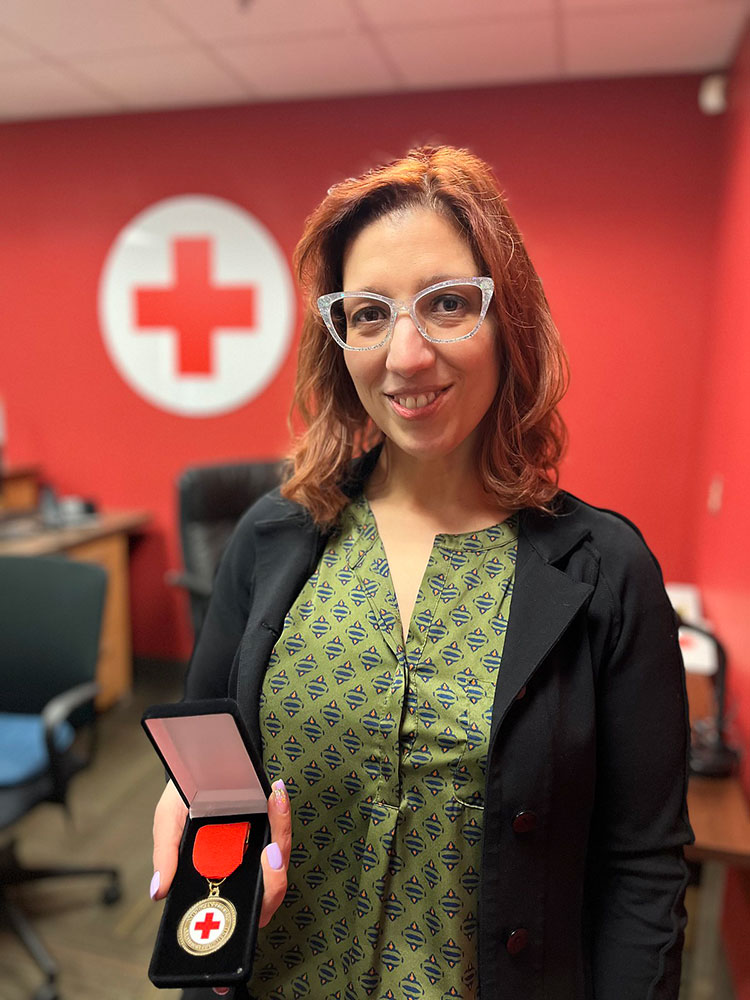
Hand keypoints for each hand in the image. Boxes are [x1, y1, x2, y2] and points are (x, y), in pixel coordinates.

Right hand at [150, 777, 290, 996]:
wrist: (200, 761)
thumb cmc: (185, 798)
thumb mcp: (168, 823)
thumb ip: (165, 855)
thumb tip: (159, 892)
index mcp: (216, 886)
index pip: (229, 927)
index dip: (232, 959)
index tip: (224, 988)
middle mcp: (243, 877)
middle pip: (263, 902)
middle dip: (269, 888)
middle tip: (267, 856)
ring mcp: (260, 856)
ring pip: (278, 870)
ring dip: (280, 845)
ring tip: (274, 816)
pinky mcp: (272, 830)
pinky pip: (282, 834)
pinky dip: (282, 817)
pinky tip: (276, 795)